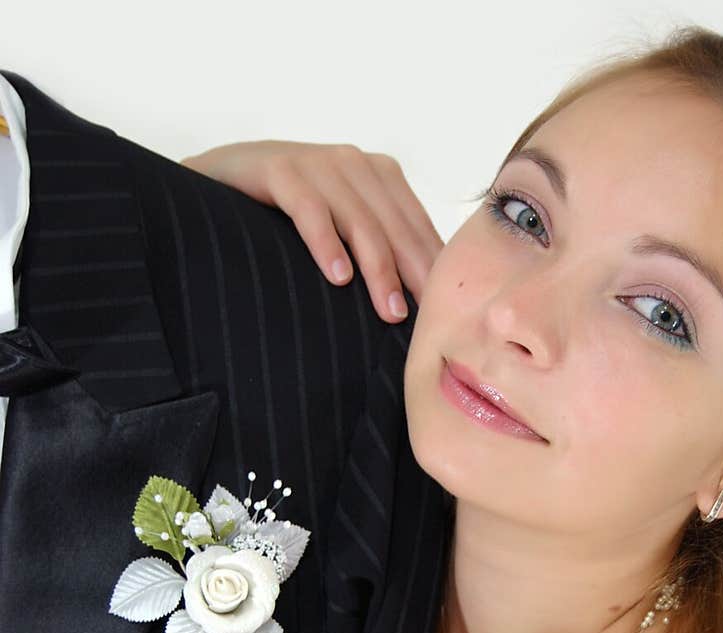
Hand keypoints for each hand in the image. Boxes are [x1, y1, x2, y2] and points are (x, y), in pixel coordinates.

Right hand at [182, 140, 443, 323]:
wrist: (219, 180)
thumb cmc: (285, 218)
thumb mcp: (340, 228)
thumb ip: (377, 251)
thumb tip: (419, 306)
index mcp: (379, 175)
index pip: (416, 227)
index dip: (432, 271)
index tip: (446, 315)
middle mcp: (353, 162)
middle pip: (395, 227)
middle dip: (413, 276)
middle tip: (426, 323)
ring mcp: (316, 161)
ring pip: (359, 220)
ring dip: (377, 268)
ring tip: (389, 312)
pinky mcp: (278, 166)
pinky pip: (309, 208)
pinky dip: (325, 242)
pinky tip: (337, 276)